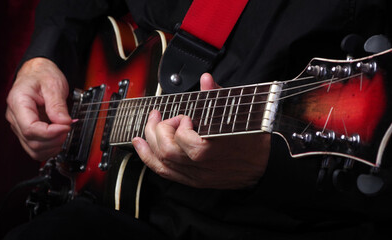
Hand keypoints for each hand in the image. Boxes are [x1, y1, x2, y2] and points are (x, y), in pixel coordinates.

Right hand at [6, 58, 71, 160]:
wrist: (36, 71)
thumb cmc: (41, 74)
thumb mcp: (53, 84)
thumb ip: (58, 105)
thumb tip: (64, 123)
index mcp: (18, 102)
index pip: (30, 129)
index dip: (50, 133)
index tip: (66, 127)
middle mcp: (14, 116)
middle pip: (31, 141)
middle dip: (53, 140)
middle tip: (68, 128)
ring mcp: (18, 125)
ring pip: (32, 149)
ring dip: (51, 147)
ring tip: (64, 134)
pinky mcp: (25, 130)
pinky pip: (34, 147)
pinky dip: (48, 147)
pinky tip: (58, 138)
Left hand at [131, 73, 269, 188]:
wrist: (265, 167)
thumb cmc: (254, 140)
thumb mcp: (239, 115)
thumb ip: (218, 96)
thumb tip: (206, 80)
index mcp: (212, 149)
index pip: (183, 137)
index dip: (179, 124)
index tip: (186, 117)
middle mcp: (201, 165)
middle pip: (166, 149)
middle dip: (158, 130)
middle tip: (160, 117)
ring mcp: (196, 175)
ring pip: (161, 162)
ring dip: (148, 142)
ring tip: (147, 127)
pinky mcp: (193, 181)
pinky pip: (164, 172)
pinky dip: (148, 158)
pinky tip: (140, 145)